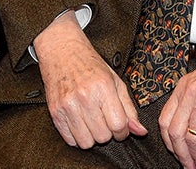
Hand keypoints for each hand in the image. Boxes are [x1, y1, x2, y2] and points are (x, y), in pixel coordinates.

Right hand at [34, 11, 147, 147]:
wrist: (62, 51)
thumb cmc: (90, 65)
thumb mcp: (115, 80)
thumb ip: (129, 108)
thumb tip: (140, 131)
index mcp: (103, 87)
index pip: (119, 125)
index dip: (123, 131)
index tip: (120, 126)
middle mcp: (85, 97)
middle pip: (103, 137)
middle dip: (107, 131)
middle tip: (103, 118)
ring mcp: (68, 106)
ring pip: (86, 143)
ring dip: (92, 136)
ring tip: (91, 120)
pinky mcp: (55, 113)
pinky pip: (70, 141)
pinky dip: (77, 136)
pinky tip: (79, 121)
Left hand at [159, 29, 195, 168]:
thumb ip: (191, 99)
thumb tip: (186, 127)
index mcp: (183, 86)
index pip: (165, 120)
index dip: (169, 143)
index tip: (177, 154)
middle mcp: (191, 92)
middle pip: (176, 133)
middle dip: (182, 156)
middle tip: (190, 167)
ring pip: (194, 139)